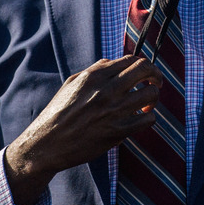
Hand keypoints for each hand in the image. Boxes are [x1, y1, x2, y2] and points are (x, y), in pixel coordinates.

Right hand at [4, 56, 162, 204]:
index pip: (130, 60)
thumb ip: (94, 71)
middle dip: (155, 74)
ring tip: (147, 104)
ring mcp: (113, 111)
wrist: (47, 144)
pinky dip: (149, 118)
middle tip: (156, 82)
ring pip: (150, 94)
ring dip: (153, 97)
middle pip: (144, 70)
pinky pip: (148, 120)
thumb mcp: (71, 84)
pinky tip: (142, 119)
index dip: (143, 64)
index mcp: (94, 76)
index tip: (146, 72)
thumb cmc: (58, 113)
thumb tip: (113, 62)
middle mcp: (106, 90)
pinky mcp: (118, 132)